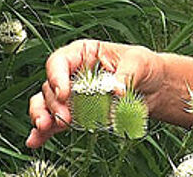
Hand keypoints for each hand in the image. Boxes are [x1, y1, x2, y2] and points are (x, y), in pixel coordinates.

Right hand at [26, 39, 163, 147]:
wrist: (156, 88)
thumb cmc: (144, 66)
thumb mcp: (139, 62)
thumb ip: (126, 74)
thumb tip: (116, 89)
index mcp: (84, 53)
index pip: (60, 61)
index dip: (57, 76)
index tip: (64, 92)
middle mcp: (74, 73)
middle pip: (51, 85)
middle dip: (53, 102)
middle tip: (64, 116)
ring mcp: (73, 95)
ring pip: (46, 104)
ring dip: (43, 116)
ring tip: (47, 127)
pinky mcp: (77, 114)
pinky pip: (55, 122)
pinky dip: (44, 132)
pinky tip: (36, 139)